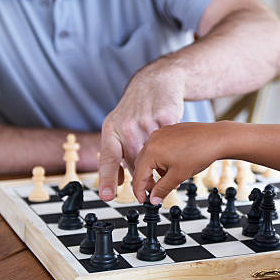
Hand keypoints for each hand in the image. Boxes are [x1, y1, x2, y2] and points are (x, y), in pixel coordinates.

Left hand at [98, 61, 184, 200]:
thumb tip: (119, 183)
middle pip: (135, 162)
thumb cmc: (135, 110)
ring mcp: (146, 121)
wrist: (156, 82)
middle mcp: (127, 126)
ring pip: (154, 156)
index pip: (108, 159)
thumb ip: (117, 153)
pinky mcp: (165, 118)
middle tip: (149, 182)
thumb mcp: (118, 126)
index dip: (107, 179)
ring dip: (159, 163)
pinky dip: (171, 147)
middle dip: (143, 174)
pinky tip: (171, 142)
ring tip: (162, 157)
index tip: (107, 196)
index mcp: (112, 129)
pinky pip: (169, 144)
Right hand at [132, 122, 226, 203]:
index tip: (143, 200)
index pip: (138, 175)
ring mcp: (162, 133)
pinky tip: (175, 167)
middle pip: (142, 164)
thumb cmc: (199, 154)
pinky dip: (163, 160)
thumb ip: (162, 189)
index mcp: (151, 151)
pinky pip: (160, 147)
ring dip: (156, 170)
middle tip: (155, 193)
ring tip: (170, 181)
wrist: (217, 138)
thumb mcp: (178, 177)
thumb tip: (153, 199)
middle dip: (148, 180)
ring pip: (152, 156)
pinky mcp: (170, 131)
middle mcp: (153, 139)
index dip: (139, 191)